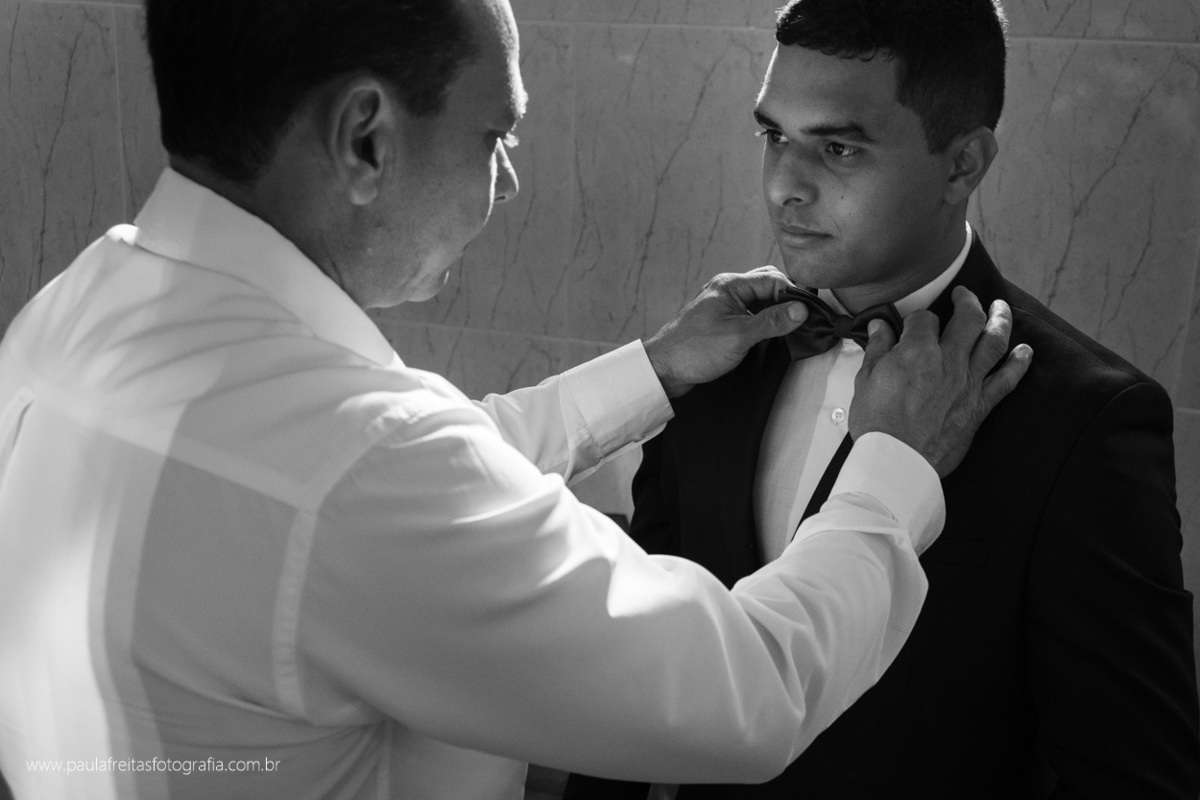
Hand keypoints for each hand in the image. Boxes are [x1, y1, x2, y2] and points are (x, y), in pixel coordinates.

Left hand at [644, 267, 809, 397]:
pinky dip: (763, 321)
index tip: (809, 313)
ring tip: (790, 328)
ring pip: (759, 301)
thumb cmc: (694, 350)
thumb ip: (772, 321)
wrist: (664, 369)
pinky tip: (771, 334)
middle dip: (786, 300)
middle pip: (767, 286)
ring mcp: (723, 305)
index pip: (772, 279)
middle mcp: (726, 290)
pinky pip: (749, 314)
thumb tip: (801, 310)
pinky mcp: (721, 321)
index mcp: (730, 285)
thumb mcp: (739, 335)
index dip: (793, 295)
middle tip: (801, 319)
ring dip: (775, 312)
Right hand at [849, 286, 1031, 477]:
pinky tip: (1026, 352)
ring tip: (1002, 308)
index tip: (910, 324)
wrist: (898, 460)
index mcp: (917, 351)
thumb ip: (878, 348)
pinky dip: (1019, 363)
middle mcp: (949, 361)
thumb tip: (879, 326)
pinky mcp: (979, 405)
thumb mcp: (866, 380)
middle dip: (967, 300)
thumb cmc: (878, 424)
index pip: (924, 318)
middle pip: (968, 318)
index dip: (916, 317)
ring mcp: (968, 382)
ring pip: (994, 340)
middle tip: (963, 295)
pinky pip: (1007, 380)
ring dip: (1001, 319)